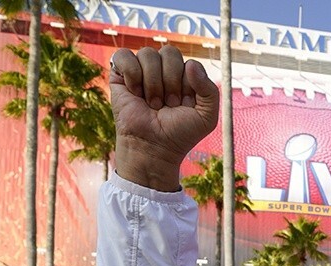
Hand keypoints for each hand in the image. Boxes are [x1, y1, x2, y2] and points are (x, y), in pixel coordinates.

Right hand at [109, 46, 218, 190]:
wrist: (154, 148)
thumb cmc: (180, 133)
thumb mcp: (207, 116)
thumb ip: (210, 89)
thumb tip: (190, 64)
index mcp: (184, 76)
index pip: (189, 62)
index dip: (187, 84)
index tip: (182, 105)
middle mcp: (163, 70)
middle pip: (169, 52)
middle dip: (170, 81)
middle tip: (167, 104)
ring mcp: (142, 71)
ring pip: (148, 53)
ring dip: (152, 83)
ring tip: (152, 103)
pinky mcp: (119, 76)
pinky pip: (123, 55)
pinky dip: (131, 73)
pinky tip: (135, 92)